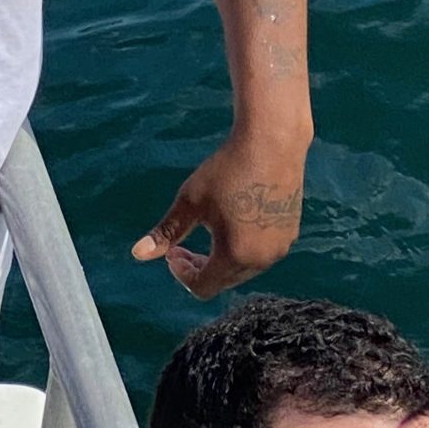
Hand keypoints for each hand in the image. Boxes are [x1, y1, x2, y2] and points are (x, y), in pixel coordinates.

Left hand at [132, 127, 306, 296]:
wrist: (272, 140)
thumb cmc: (227, 169)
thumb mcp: (191, 201)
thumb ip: (167, 232)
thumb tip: (137, 255)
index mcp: (236, 255)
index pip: (203, 287)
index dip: (182, 273)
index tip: (171, 250)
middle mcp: (263, 259)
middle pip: (224, 280)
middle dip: (200, 266)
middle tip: (182, 244)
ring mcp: (281, 246)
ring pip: (244, 267)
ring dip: (222, 257)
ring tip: (209, 228)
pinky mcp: (291, 232)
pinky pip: (261, 251)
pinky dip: (243, 245)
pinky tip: (235, 218)